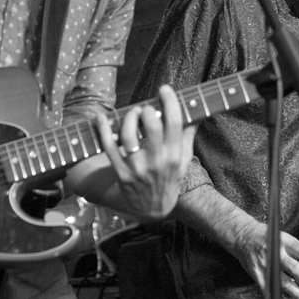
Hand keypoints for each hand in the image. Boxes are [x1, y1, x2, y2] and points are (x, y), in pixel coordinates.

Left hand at [93, 85, 194, 219]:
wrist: (153, 209)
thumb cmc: (170, 180)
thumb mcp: (185, 161)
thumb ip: (188, 137)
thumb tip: (196, 113)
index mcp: (175, 155)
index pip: (175, 122)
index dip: (169, 101)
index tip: (164, 89)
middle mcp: (158, 161)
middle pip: (151, 126)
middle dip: (146, 110)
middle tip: (145, 108)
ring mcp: (138, 168)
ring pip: (129, 135)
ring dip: (129, 118)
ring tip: (132, 114)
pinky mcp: (121, 173)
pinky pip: (109, 147)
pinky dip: (104, 130)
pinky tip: (102, 118)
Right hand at [232, 217, 298, 298]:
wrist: (242, 236)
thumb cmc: (267, 236)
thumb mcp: (284, 236)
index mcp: (283, 240)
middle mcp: (274, 252)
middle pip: (295, 268)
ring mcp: (265, 265)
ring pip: (283, 282)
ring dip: (297, 294)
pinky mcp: (257, 275)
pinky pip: (269, 290)